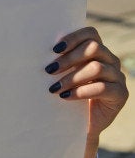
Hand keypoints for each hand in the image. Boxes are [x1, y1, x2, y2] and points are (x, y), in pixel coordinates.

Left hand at [45, 27, 128, 157]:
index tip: (54, 50)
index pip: (90, 34)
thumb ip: (59, 60)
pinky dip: (80, 92)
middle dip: (68, 59)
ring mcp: (118, 77)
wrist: (79, 124)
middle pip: (93, 48)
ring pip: (97, 67)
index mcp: (97, 51)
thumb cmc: (66, 93)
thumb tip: (36, 49)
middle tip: (49, 70)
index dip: (73, 38)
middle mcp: (111, 60)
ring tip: (54, 88)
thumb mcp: (62, 74)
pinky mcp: (121, 94)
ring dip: (72, 77)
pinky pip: (102, 88)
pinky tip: (65, 96)